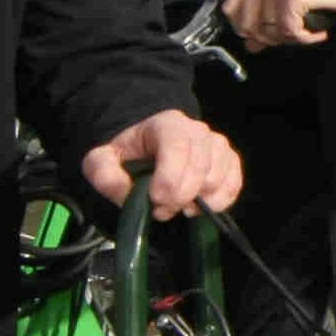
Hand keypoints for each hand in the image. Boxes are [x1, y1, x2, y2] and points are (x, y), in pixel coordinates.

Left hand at [81, 109, 245, 220]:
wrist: (150, 151)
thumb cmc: (129, 157)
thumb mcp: (103, 161)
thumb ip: (104, 174)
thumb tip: (124, 192)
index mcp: (167, 124)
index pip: (176, 147)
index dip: (169, 178)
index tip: (156, 201)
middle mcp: (198, 131)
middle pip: (199, 167)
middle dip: (180, 197)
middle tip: (161, 211)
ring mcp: (218, 145)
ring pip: (217, 178)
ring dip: (197, 202)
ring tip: (178, 207)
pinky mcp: (230, 162)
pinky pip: (233, 185)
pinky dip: (217, 203)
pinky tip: (197, 206)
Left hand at [225, 0, 335, 49]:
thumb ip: (268, 18)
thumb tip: (250, 45)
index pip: (231, 7)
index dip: (245, 28)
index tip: (266, 37)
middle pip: (245, 23)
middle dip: (268, 38)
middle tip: (293, 34)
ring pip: (267, 30)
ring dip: (290, 38)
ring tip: (309, 29)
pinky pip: (289, 32)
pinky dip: (306, 38)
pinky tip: (319, 32)